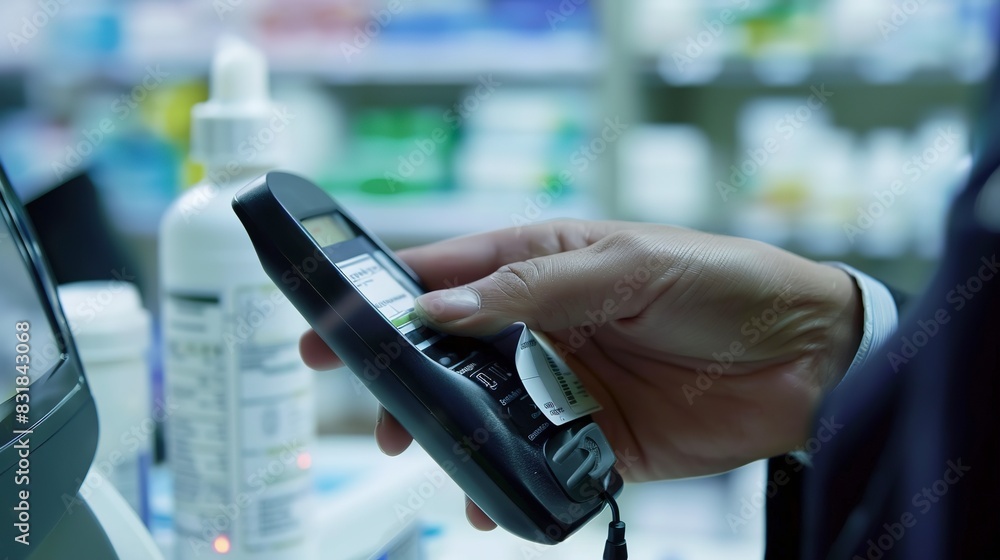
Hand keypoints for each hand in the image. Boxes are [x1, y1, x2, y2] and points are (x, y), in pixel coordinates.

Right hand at [300, 220, 862, 528]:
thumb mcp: (624, 264)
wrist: (808, 354)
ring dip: (451, 434)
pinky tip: (490, 501)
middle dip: (406, 378)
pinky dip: (509, 484)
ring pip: (485, 413)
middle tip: (376, 407)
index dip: (386, 295)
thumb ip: (532, 288)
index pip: (447, 275)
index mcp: (542, 263)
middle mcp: (544, 325)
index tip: (331, 321)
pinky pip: (539, 465)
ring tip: (425, 452)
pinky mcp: (597, 439)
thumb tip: (441, 308)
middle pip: (452, 353)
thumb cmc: (720, 281)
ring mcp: (567, 384)